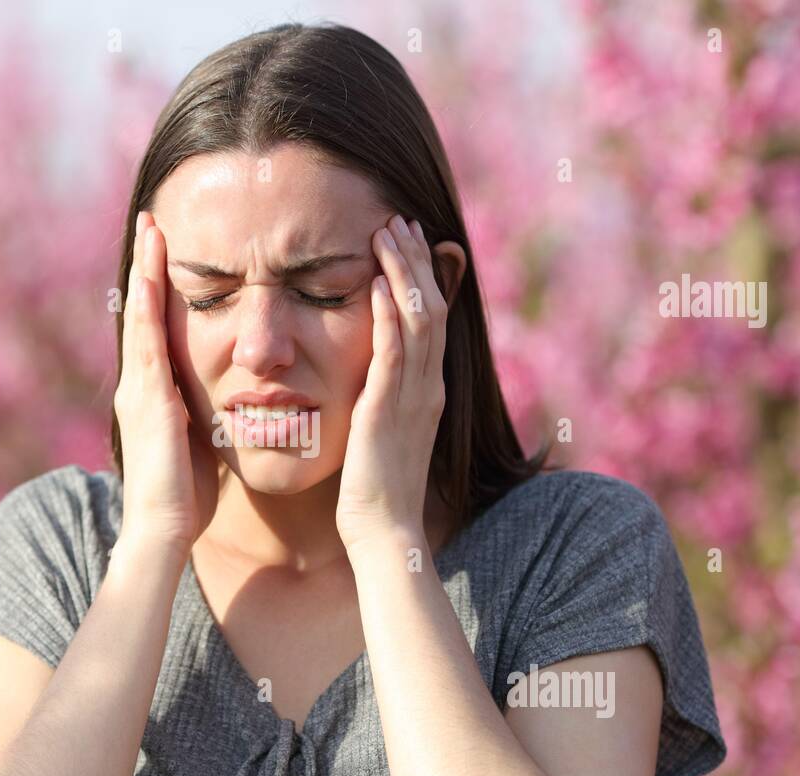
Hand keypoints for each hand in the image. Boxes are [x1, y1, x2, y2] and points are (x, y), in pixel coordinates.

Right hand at [114, 211, 220, 553]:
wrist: (163, 531)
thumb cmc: (186, 497)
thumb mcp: (198, 443)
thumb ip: (203, 415)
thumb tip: (227, 398)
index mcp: (155, 393)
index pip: (157, 327)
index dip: (160, 287)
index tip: (168, 249)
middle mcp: (141, 384)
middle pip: (143, 310)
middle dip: (147, 264)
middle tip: (153, 220)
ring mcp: (140, 389)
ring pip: (140, 316)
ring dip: (144, 270)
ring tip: (150, 228)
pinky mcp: (149, 400)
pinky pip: (147, 343)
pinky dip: (146, 307)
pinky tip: (149, 277)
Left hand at [336, 214, 447, 550]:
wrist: (382, 532)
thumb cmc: (375, 490)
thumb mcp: (381, 432)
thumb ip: (381, 397)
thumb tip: (369, 375)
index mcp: (425, 391)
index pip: (430, 320)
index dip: (421, 277)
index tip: (406, 242)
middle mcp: (427, 387)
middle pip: (431, 308)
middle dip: (415, 261)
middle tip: (399, 220)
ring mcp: (413, 398)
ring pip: (418, 320)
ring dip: (403, 273)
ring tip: (387, 232)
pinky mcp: (388, 412)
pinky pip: (394, 354)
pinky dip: (390, 315)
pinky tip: (379, 285)